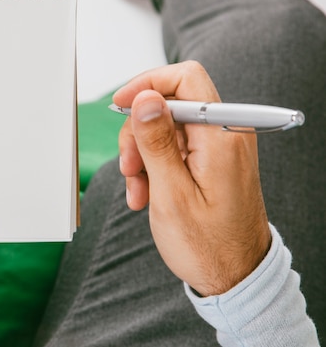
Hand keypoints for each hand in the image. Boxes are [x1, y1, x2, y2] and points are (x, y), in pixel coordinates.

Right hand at [114, 61, 270, 295]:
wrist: (234, 276)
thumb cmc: (208, 245)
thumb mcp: (171, 194)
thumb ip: (156, 141)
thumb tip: (145, 98)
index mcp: (221, 137)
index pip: (186, 79)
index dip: (148, 84)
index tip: (121, 104)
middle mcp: (226, 134)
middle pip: (171, 104)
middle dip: (140, 131)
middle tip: (128, 166)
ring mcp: (220, 147)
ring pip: (167, 127)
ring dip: (143, 154)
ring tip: (137, 189)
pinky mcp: (213, 160)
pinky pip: (176, 147)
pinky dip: (155, 165)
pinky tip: (147, 192)